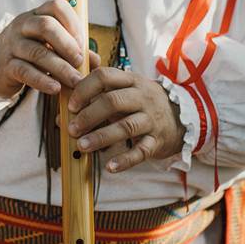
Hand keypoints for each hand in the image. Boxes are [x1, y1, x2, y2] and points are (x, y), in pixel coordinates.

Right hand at [0, 0, 99, 98]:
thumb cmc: (28, 52)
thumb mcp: (49, 45)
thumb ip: (73, 50)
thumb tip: (96, 61)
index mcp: (36, 15)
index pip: (56, 6)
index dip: (73, 22)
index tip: (83, 42)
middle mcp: (23, 25)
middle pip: (46, 26)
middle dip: (68, 44)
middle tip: (80, 62)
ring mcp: (13, 45)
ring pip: (37, 52)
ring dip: (60, 67)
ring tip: (75, 81)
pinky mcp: (6, 66)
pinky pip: (25, 71)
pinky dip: (42, 80)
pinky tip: (55, 88)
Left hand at [67, 67, 184, 172]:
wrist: (184, 118)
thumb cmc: (142, 104)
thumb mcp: (125, 92)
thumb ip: (95, 100)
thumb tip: (61, 116)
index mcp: (131, 81)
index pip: (105, 76)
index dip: (84, 89)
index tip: (71, 105)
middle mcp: (143, 97)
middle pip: (113, 101)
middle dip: (89, 115)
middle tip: (71, 128)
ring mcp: (151, 119)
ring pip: (126, 126)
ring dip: (101, 136)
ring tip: (82, 146)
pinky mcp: (158, 141)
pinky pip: (141, 151)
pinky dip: (125, 160)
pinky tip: (109, 167)